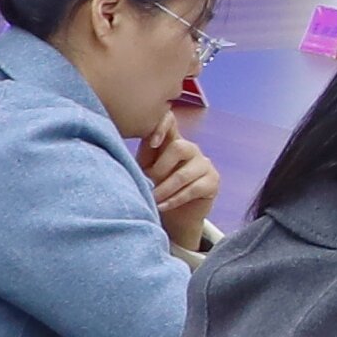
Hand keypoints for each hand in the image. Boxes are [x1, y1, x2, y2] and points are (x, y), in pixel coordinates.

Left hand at [139, 128, 219, 247]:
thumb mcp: (144, 170)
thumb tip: (124, 147)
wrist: (174, 216)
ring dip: (164, 189)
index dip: (162, 125)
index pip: (170, 120)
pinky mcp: (212, 182)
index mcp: (172, 140)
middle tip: (147, 184)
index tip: (152, 142)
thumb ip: (143, 156)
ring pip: (184, 174)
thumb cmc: (155, 189)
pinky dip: (174, 200)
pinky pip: (193, 189)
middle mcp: (190, 148)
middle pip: (179, 147)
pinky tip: (162, 206)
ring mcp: (204, 164)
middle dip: (159, 169)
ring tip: (152, 200)